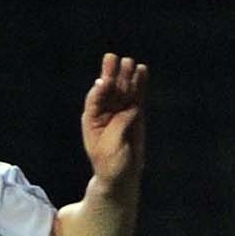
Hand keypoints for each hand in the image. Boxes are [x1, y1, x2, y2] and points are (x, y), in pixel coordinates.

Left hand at [80, 54, 148, 190]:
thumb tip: (132, 108)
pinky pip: (138, 96)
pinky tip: (142, 70)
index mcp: (92, 119)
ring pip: (124, 90)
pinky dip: (140, 84)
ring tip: (130, 62)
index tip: (105, 81)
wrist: (122, 176)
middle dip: (112, 75)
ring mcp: (121, 111)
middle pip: (109, 90)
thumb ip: (120, 125)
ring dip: (127, 76)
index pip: (95, 99)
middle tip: (112, 58)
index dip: (100, 89)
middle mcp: (105, 112)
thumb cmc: (111, 164)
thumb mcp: (111, 146)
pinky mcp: (135, 114)